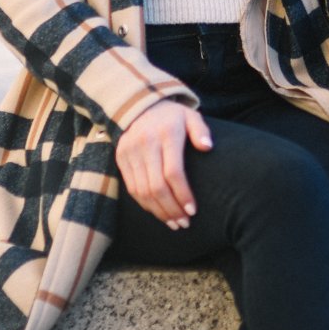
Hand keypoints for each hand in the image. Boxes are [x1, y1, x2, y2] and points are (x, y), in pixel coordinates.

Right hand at [116, 98, 212, 227]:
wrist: (139, 105)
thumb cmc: (172, 116)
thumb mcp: (190, 116)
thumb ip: (200, 131)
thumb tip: (207, 147)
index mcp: (165, 134)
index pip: (173, 172)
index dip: (182, 194)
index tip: (192, 210)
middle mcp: (145, 144)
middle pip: (156, 186)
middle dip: (171, 209)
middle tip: (184, 223)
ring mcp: (130, 152)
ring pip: (142, 191)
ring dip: (158, 211)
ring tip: (173, 223)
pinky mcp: (121, 159)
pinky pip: (132, 188)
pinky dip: (145, 204)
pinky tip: (158, 212)